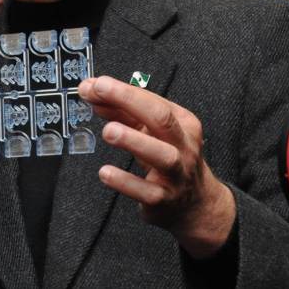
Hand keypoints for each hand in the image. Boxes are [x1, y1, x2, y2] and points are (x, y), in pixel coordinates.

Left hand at [78, 76, 235, 257]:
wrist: (195, 203)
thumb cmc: (170, 159)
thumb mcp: (150, 132)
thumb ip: (122, 112)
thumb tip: (93, 92)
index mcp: (182, 123)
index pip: (152, 100)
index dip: (121, 90)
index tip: (96, 85)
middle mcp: (183, 145)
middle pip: (162, 118)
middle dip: (129, 100)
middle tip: (101, 91)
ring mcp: (176, 173)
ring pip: (161, 155)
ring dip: (133, 140)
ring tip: (109, 130)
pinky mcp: (163, 199)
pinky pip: (145, 191)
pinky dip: (125, 181)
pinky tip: (106, 172)